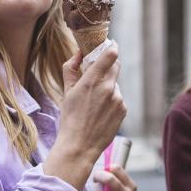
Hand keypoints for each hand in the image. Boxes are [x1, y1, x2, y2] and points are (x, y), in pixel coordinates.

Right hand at [44, 45, 126, 189]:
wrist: (79, 146)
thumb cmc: (70, 118)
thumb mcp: (66, 91)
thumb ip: (71, 68)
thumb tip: (78, 53)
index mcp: (92, 80)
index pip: (110, 54)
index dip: (111, 46)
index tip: (110, 45)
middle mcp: (108, 87)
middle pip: (115, 66)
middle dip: (108, 65)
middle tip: (98, 72)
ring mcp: (118, 99)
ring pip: (115, 84)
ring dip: (108, 87)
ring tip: (94, 103)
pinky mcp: (123, 110)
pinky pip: (119, 99)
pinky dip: (111, 101)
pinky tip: (100, 112)